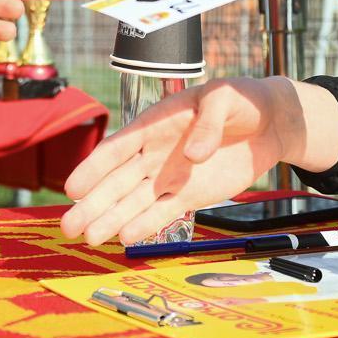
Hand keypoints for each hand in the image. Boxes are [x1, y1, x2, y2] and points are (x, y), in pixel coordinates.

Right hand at [60, 76, 301, 245]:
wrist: (269, 123)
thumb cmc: (240, 101)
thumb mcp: (224, 98)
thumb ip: (208, 123)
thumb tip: (192, 156)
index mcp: (154, 124)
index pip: (117, 148)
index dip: (93, 168)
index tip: (72, 188)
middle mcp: (154, 153)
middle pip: (116, 182)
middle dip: (92, 205)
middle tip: (68, 227)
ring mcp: (169, 176)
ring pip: (133, 202)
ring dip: (110, 219)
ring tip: (89, 239)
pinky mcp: (189, 195)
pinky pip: (162, 212)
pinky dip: (144, 225)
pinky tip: (124, 238)